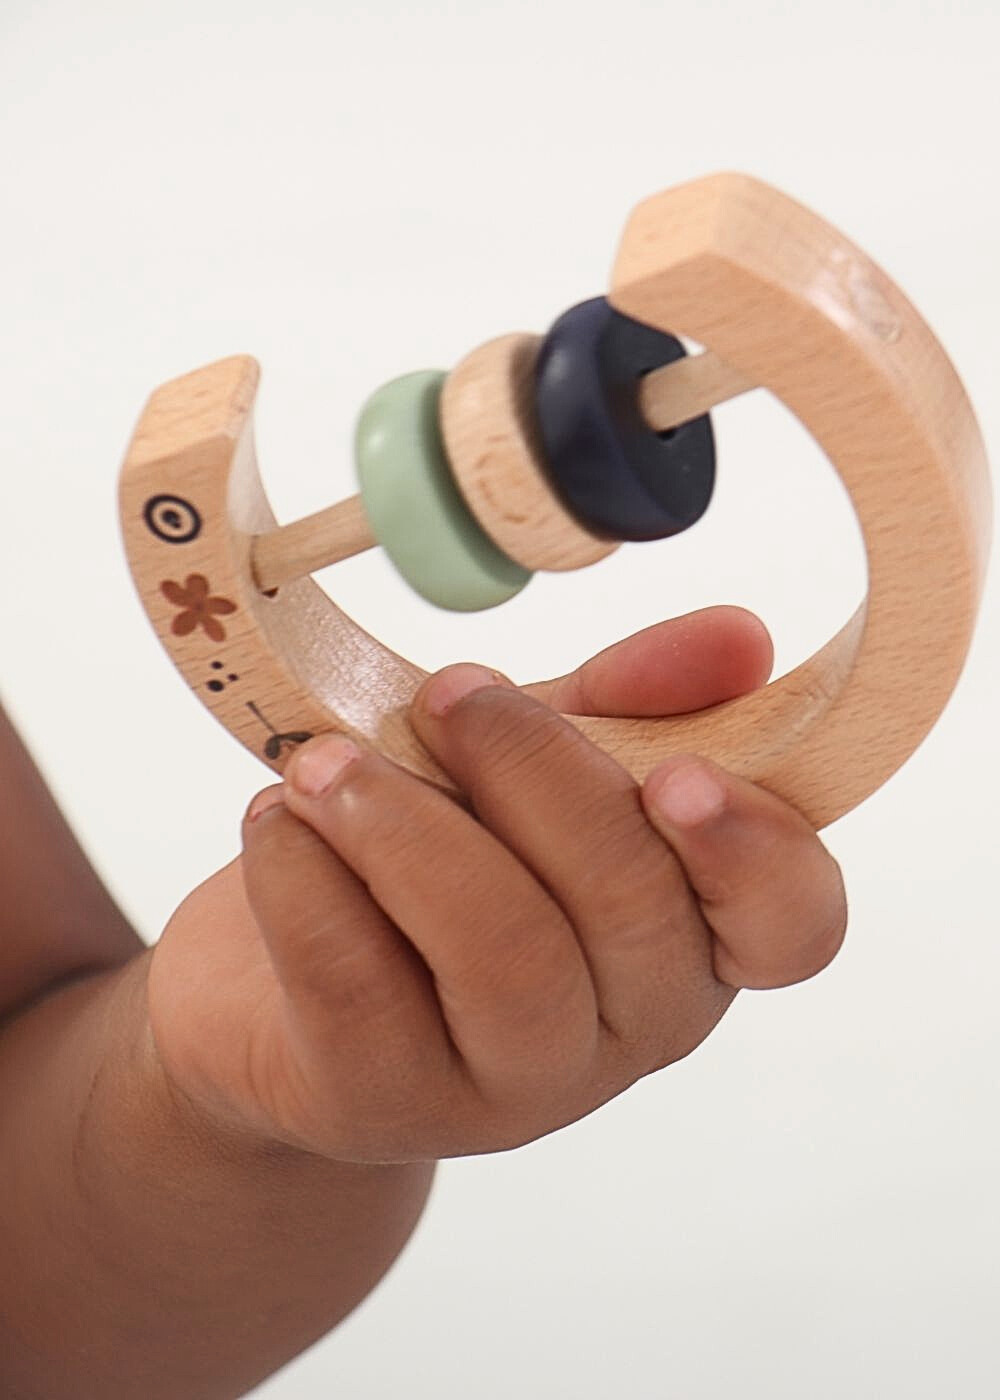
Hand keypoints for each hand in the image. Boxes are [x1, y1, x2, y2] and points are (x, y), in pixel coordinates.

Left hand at [147, 607, 845, 1162]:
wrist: (271, 986)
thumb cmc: (435, 849)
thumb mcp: (528, 765)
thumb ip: (628, 707)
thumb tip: (739, 638)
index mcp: (689, 931)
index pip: (790, 923)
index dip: (754, 851)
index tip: (677, 770)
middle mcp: (626, 1025)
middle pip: (630, 906)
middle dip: (535, 773)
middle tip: (449, 693)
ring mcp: (513, 1085)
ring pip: (503, 955)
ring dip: (407, 829)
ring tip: (325, 764)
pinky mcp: (388, 1107)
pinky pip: (359, 991)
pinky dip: (308, 883)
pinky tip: (274, 823)